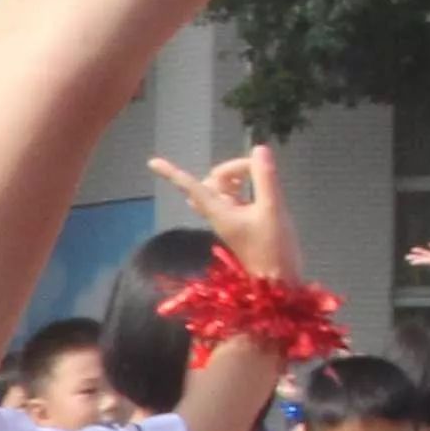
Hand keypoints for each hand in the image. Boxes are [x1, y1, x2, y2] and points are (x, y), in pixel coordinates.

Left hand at [151, 146, 301, 279]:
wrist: (278, 281)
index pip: (191, 186)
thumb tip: (259, 149)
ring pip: (222, 188)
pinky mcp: (240, 222)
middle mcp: (218, 214)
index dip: (172, 173)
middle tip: (257, 168)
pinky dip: (243, 187)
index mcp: (218, 211)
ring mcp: (228, 218)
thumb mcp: (272, 210)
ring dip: (236, 177)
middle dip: (231, 169)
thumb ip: (266, 179)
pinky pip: (233, 197)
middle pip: (212, 181)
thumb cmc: (273, 249)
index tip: (152, 162)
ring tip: (258, 177)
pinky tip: (261, 187)